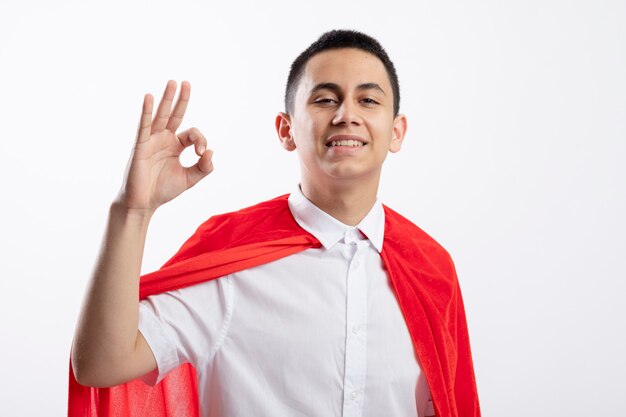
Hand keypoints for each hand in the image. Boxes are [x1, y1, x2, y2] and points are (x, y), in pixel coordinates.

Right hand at [115, 80, 213, 213]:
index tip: (202, 153)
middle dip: (181, 100)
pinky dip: (146, 112)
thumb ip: (204, 168)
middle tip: (186, 83)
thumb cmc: (163, 190)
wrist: (143, 204)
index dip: (200, 140)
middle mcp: (163, 139)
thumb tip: (211, 151)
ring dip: (167, 99)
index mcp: (175, 145)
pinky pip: (143, 126)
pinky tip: (148, 98)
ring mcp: (151, 141)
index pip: (191, 133)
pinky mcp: (140, 146)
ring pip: (160, 116)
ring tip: (172, 83)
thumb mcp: (189, 179)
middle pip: (174, 115)